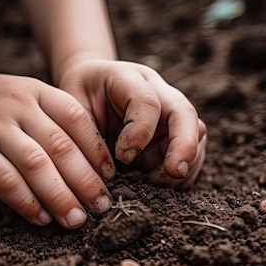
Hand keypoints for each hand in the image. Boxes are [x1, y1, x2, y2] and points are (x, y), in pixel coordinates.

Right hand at [0, 69, 113, 228]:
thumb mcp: (26, 98)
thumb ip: (54, 122)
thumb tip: (93, 169)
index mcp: (37, 92)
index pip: (77, 119)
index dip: (97, 151)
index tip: (110, 179)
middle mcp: (18, 106)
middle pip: (60, 146)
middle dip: (85, 181)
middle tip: (101, 207)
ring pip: (35, 165)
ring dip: (60, 196)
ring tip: (76, 220)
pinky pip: (4, 180)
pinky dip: (26, 202)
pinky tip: (40, 218)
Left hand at [57, 59, 206, 187]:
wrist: (89, 90)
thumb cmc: (77, 98)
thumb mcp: (70, 106)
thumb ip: (85, 132)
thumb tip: (106, 172)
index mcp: (129, 78)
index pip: (147, 101)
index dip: (139, 132)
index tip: (122, 156)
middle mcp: (158, 92)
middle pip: (185, 113)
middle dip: (184, 145)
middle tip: (173, 172)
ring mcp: (171, 113)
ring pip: (195, 134)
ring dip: (184, 163)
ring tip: (158, 183)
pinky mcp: (175, 136)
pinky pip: (193, 154)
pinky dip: (184, 174)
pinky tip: (161, 186)